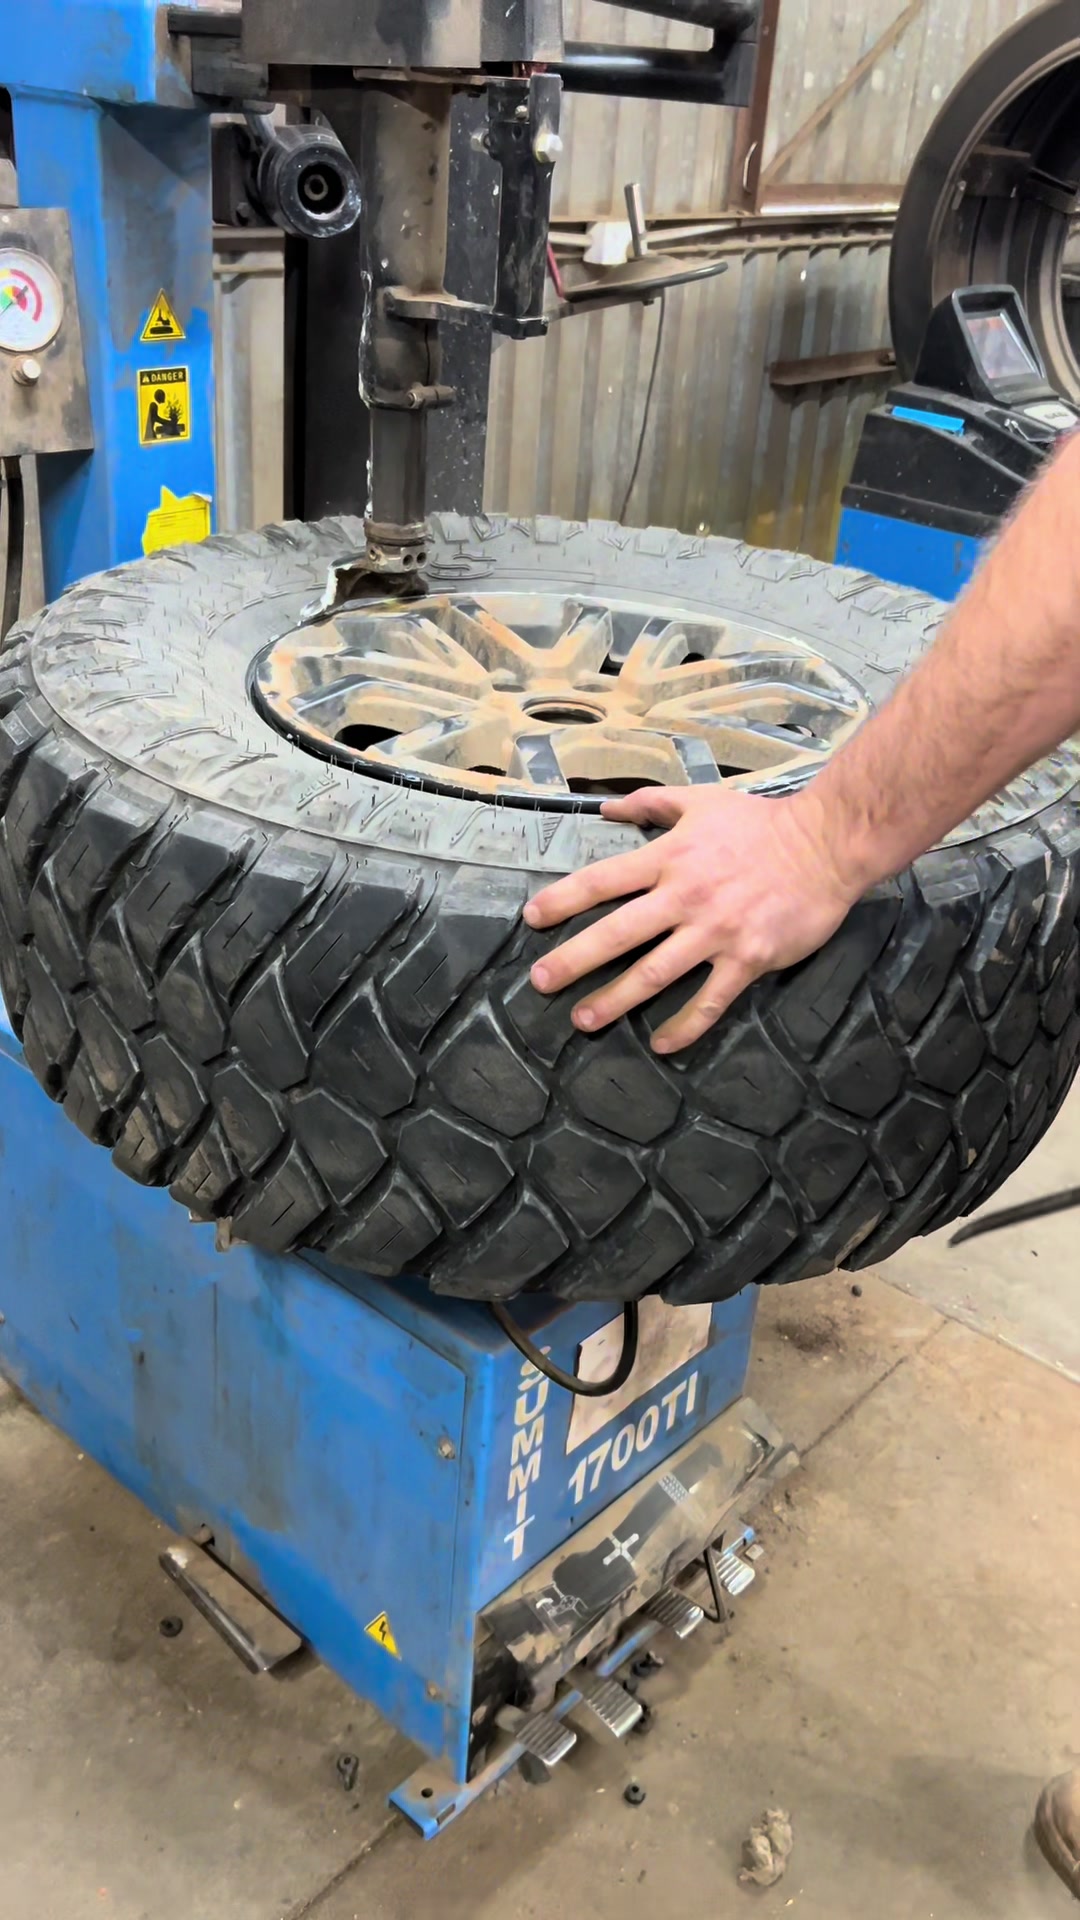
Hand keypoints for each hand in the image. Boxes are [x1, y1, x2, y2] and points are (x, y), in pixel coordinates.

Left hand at [524, 785, 865, 1053]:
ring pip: (653, 974)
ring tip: (583, 1020)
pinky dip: (683, 1026)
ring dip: (614, 1000)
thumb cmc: (762, 823)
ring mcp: (715, 931)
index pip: (602, 881)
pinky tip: (660, 1044)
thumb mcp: (702, 802)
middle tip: (541, 981)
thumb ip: (652, 803)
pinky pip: (709, 1001)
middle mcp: (684, 897)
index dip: (563, 900)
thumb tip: (606, 807)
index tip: (532, 919)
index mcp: (669, 858)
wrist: (827, 844)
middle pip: (616, 933)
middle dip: (573, 960)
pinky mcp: (747, 959)